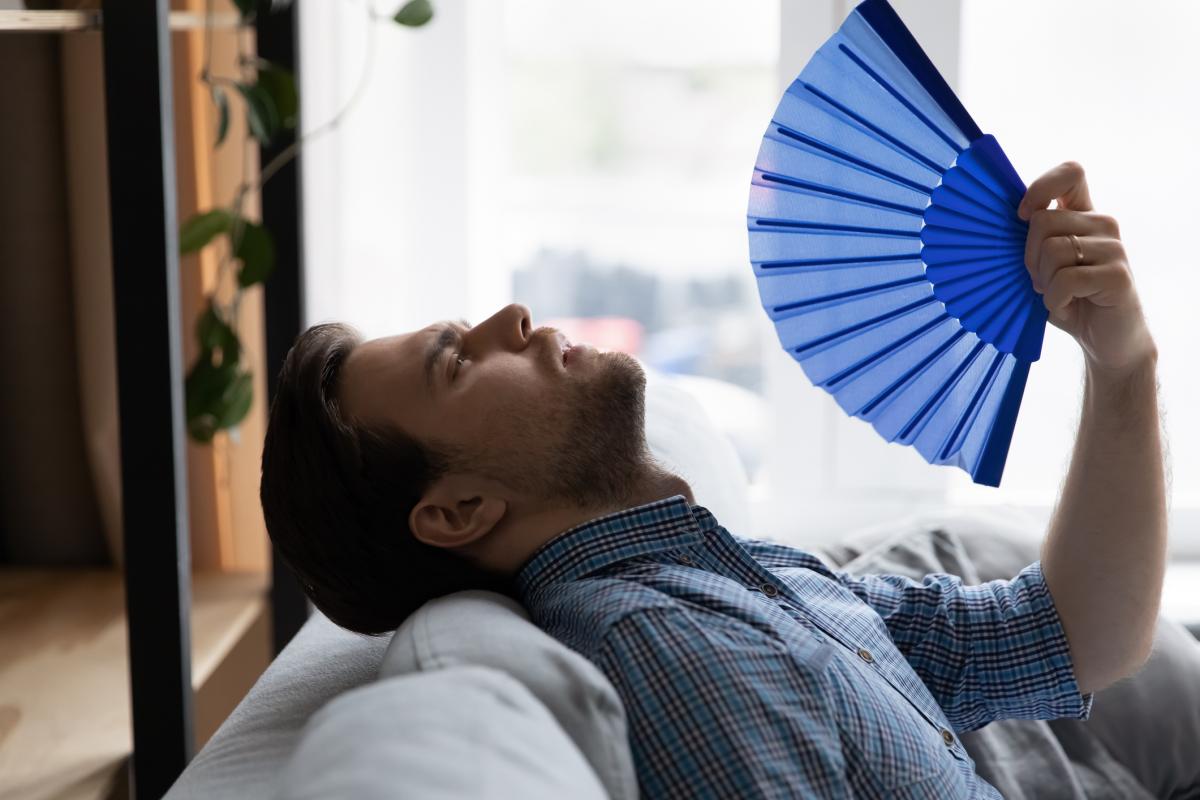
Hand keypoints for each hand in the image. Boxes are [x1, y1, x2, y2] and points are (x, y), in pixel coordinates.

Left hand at [1017, 161, 1155, 376]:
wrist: (1107, 340)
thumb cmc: (1069, 300)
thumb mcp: (1044, 266)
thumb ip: (1032, 242)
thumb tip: (990, 226)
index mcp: (1084, 215)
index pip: (1070, 173)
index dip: (1040, 188)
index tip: (1021, 217)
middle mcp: (1103, 224)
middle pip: (1043, 221)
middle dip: (1028, 257)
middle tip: (1040, 282)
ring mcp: (1114, 248)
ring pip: (1053, 250)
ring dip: (1042, 282)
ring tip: (1056, 296)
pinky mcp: (1118, 275)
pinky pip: (1065, 279)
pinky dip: (1055, 300)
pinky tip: (1066, 307)